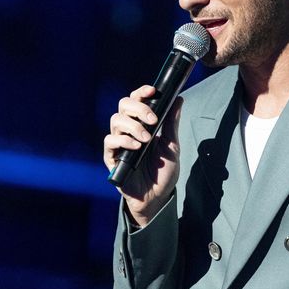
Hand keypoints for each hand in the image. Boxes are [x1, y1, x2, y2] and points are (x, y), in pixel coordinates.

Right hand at [103, 85, 181, 225]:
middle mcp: (128, 130)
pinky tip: (136, 147)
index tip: (152, 90)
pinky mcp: (111, 157)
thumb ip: (172, 124)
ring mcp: (119, 143)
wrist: (156, 198)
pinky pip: (110, 141)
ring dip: (133, 125)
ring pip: (116, 120)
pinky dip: (123, 140)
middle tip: (153, 120)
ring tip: (147, 139)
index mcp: (143, 124)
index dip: (142, 92)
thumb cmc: (163, 173)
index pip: (136, 100)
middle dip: (139, 108)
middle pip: (123, 105)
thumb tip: (178, 99)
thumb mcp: (172, 147)